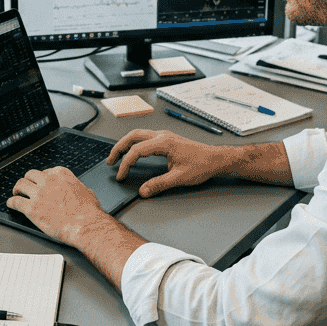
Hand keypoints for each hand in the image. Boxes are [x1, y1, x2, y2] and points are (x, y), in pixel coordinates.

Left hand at [7, 167, 113, 245]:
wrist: (85, 226)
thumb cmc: (89, 212)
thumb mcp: (87, 192)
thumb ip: (79, 188)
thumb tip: (82, 191)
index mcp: (61, 174)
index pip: (46, 172)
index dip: (41, 179)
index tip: (40, 183)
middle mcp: (48, 180)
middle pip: (30, 175)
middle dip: (28, 181)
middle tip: (26, 187)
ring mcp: (39, 193)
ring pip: (20, 184)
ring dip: (17, 189)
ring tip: (16, 193)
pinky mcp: (31, 208)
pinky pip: (15, 201)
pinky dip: (11, 202)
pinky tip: (11, 205)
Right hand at [108, 129, 227, 197]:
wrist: (216, 159)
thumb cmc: (201, 165)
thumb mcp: (179, 178)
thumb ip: (159, 184)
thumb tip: (143, 191)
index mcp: (164, 143)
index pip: (137, 151)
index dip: (126, 164)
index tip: (121, 175)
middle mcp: (162, 135)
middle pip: (133, 136)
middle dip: (119, 148)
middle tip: (110, 161)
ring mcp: (164, 135)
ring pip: (138, 134)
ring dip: (126, 144)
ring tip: (117, 156)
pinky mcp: (167, 139)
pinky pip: (145, 137)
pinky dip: (135, 144)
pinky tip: (133, 152)